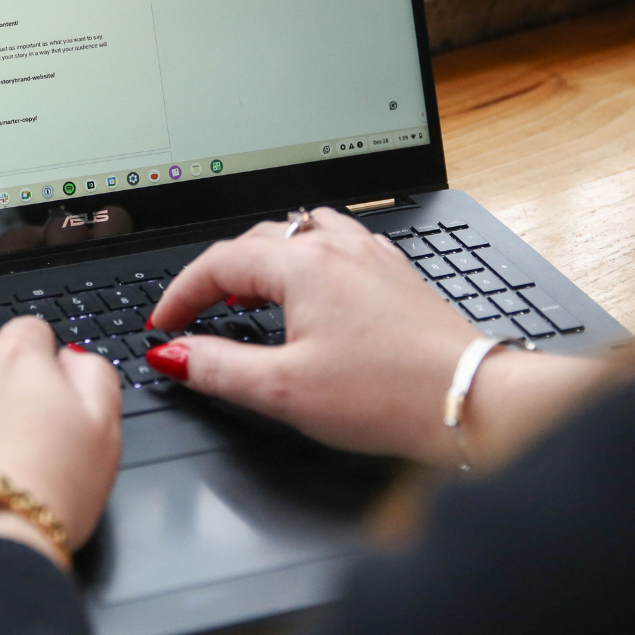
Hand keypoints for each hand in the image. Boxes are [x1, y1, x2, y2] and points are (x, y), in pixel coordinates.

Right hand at [147, 208, 605, 465]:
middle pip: (257, 240)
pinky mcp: (396, 275)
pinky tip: (313, 290)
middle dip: (218, 274)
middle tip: (196, 312)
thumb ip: (218, 367)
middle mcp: (339, 248)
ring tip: (250, 291)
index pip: (219, 262)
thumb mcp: (283, 390)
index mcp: (305, 266)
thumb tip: (173, 354)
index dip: (181, 294)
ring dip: (266, 257)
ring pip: (301, 232)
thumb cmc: (389, 396)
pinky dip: (308, 259)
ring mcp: (372, 256)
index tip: (164, 325)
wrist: (469, 402)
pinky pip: (340, 243)